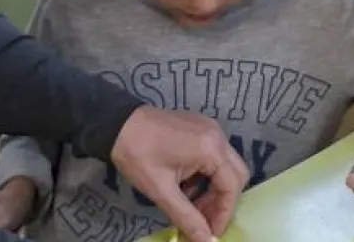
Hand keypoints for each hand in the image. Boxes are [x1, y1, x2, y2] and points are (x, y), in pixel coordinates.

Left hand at [111, 106, 249, 241]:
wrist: (117, 124)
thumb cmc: (139, 156)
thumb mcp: (161, 191)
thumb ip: (187, 218)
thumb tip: (206, 241)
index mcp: (211, 149)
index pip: (231, 187)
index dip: (223, 214)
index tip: (210, 233)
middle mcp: (218, 135)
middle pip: (236, 174)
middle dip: (222, 201)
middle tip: (204, 220)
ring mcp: (210, 128)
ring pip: (226, 165)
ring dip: (213, 188)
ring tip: (191, 206)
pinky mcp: (201, 126)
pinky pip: (214, 154)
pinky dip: (207, 174)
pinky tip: (187, 185)